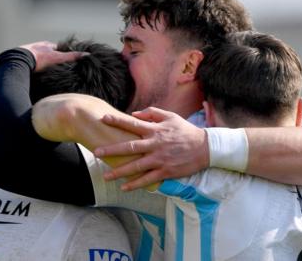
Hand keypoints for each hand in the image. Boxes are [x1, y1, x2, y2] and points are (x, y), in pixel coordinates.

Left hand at [20, 41, 87, 71]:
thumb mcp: (59, 57)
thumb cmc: (39, 58)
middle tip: (56, 69)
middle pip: (46, 54)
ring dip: (41, 65)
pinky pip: (30, 66)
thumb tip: (87, 55)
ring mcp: (28, 54)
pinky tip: (35, 77)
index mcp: (45, 45)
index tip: (65, 61)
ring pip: (37, 60)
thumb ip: (72, 57)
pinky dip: (33, 70)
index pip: (56, 49)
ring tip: (46, 74)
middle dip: (51, 60)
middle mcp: (36, 47)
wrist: (20, 61)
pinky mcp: (21, 62)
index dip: (61, 55)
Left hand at [94, 107, 208, 190]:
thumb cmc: (185, 131)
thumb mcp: (170, 116)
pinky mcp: (165, 172)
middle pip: (129, 147)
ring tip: (106, 176)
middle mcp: (155, 144)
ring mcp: (160, 159)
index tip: (103, 119)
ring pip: (136, 166)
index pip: (132, 124)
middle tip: (96, 153)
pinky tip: (124, 187)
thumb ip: (152, 113)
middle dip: (111, 150)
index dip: (117, 121)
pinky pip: (147, 179)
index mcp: (155, 130)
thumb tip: (134, 115)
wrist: (205, 148)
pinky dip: (135, 184)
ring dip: (119, 171)